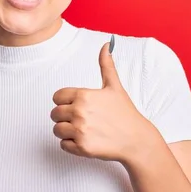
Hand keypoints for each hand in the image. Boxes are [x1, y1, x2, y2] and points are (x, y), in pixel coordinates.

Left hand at [51, 38, 159, 163]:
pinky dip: (71, 144)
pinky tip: (86, 140)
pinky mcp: (81, 147)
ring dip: (66, 131)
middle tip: (82, 119)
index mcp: (84, 95)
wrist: (136, 139)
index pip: (57, 97)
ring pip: (56, 129)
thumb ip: (106, 65)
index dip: (65, 101)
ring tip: (83, 130)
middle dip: (65, 117)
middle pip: (54, 113)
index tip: (77, 105)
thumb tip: (106, 44)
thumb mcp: (114, 86)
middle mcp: (80, 111)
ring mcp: (80, 130)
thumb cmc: (125, 113)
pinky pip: (63, 145)